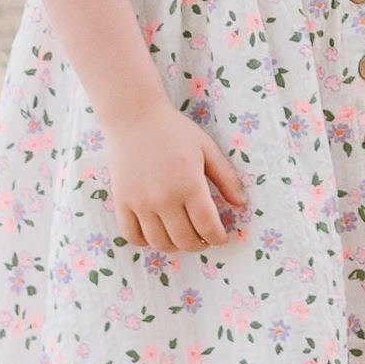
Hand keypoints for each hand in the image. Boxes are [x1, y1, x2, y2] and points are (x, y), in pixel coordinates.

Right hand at [105, 98, 252, 253]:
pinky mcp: (122, 203)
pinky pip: (132, 236)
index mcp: (189, 185)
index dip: (218, 238)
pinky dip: (146, 242)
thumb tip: (242, 204)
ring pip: (159, 243)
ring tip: (183, 236)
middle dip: (199, 244)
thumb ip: (226, 178)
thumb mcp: (207, 149)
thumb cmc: (175, 131)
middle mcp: (164, 199)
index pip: (207, 227)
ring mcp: (140, 203)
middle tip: (204, 238)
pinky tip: (156, 233)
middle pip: (185, 239)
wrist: (135, 117)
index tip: (222, 238)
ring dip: (175, 246)